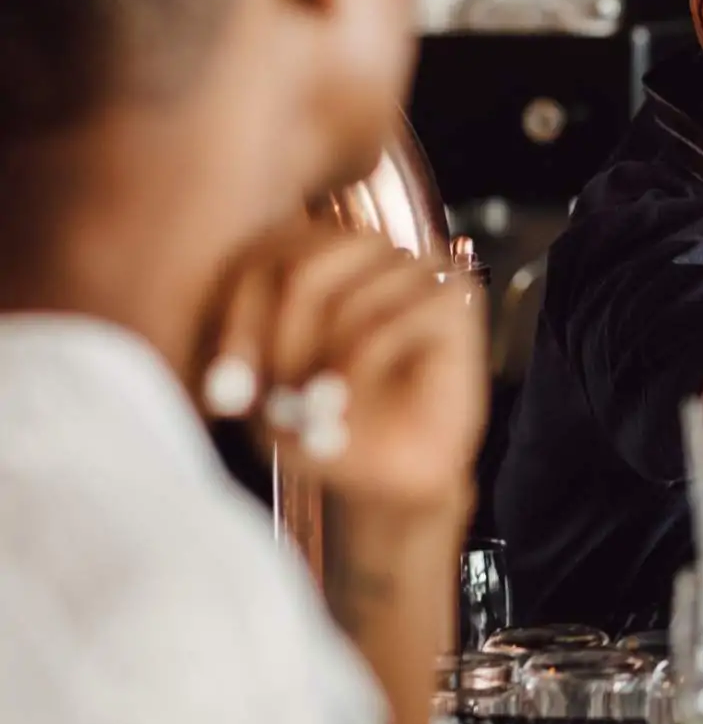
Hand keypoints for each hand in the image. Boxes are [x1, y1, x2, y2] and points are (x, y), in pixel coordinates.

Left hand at [198, 225, 487, 520]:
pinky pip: (390, 323)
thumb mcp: (263, 390)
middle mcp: (371, 250)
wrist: (394, 473)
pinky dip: (360, 371)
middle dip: (279, 344)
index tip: (226, 394)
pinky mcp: (455, 299)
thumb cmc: (329, 423)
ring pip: (347, 300)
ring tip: (316, 407)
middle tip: (277, 397)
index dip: (238, 326)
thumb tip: (225, 374)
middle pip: (301, 269)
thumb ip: (240, 358)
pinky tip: (347, 401)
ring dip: (321, 364)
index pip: (263, 257)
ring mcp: (417, 268)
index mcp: (321, 253)